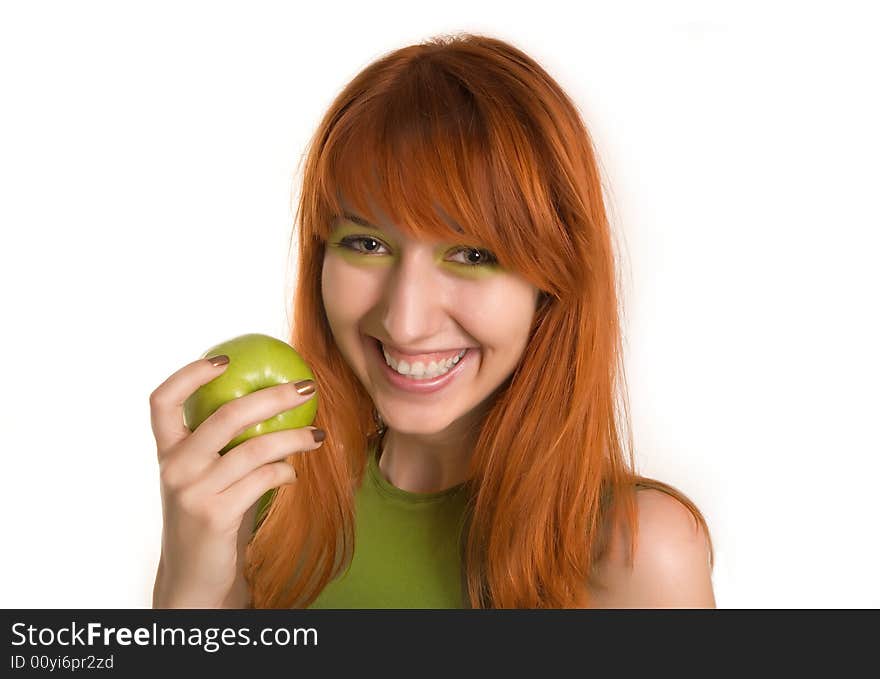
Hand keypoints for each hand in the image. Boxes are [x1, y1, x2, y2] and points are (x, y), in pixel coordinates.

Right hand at [149, 356, 322, 607]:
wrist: (195, 578)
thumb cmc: (211, 517)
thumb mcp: (207, 478)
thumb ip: (224, 446)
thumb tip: (274, 403)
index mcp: (167, 453)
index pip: (162, 401)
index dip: (190, 374)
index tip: (226, 359)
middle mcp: (174, 468)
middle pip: (225, 416)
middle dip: (272, 396)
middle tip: (305, 387)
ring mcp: (193, 492)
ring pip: (254, 448)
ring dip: (293, 437)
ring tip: (317, 434)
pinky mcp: (216, 514)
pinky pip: (263, 479)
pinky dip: (285, 470)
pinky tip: (293, 472)